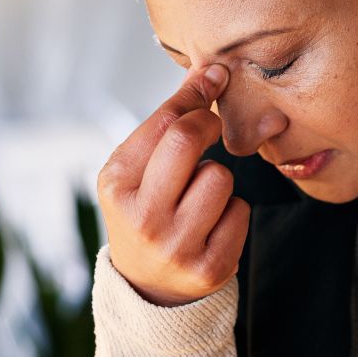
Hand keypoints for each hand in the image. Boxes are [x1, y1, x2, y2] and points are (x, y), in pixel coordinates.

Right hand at [97, 64, 249, 306]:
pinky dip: (232, 212)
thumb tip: (211, 71)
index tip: (214, 75)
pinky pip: (241, 211)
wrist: (148, 286)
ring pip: (222, 177)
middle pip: (189, 139)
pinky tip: (211, 225)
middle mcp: (142, 216)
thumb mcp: (138, 168)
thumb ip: (168, 122)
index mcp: (116, 184)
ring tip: (198, 197)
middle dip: (208, 124)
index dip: (195, 93)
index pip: (163, 122)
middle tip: (210, 128)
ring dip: (218, 179)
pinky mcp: (210, 267)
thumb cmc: (146, 210)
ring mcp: (177, 245)